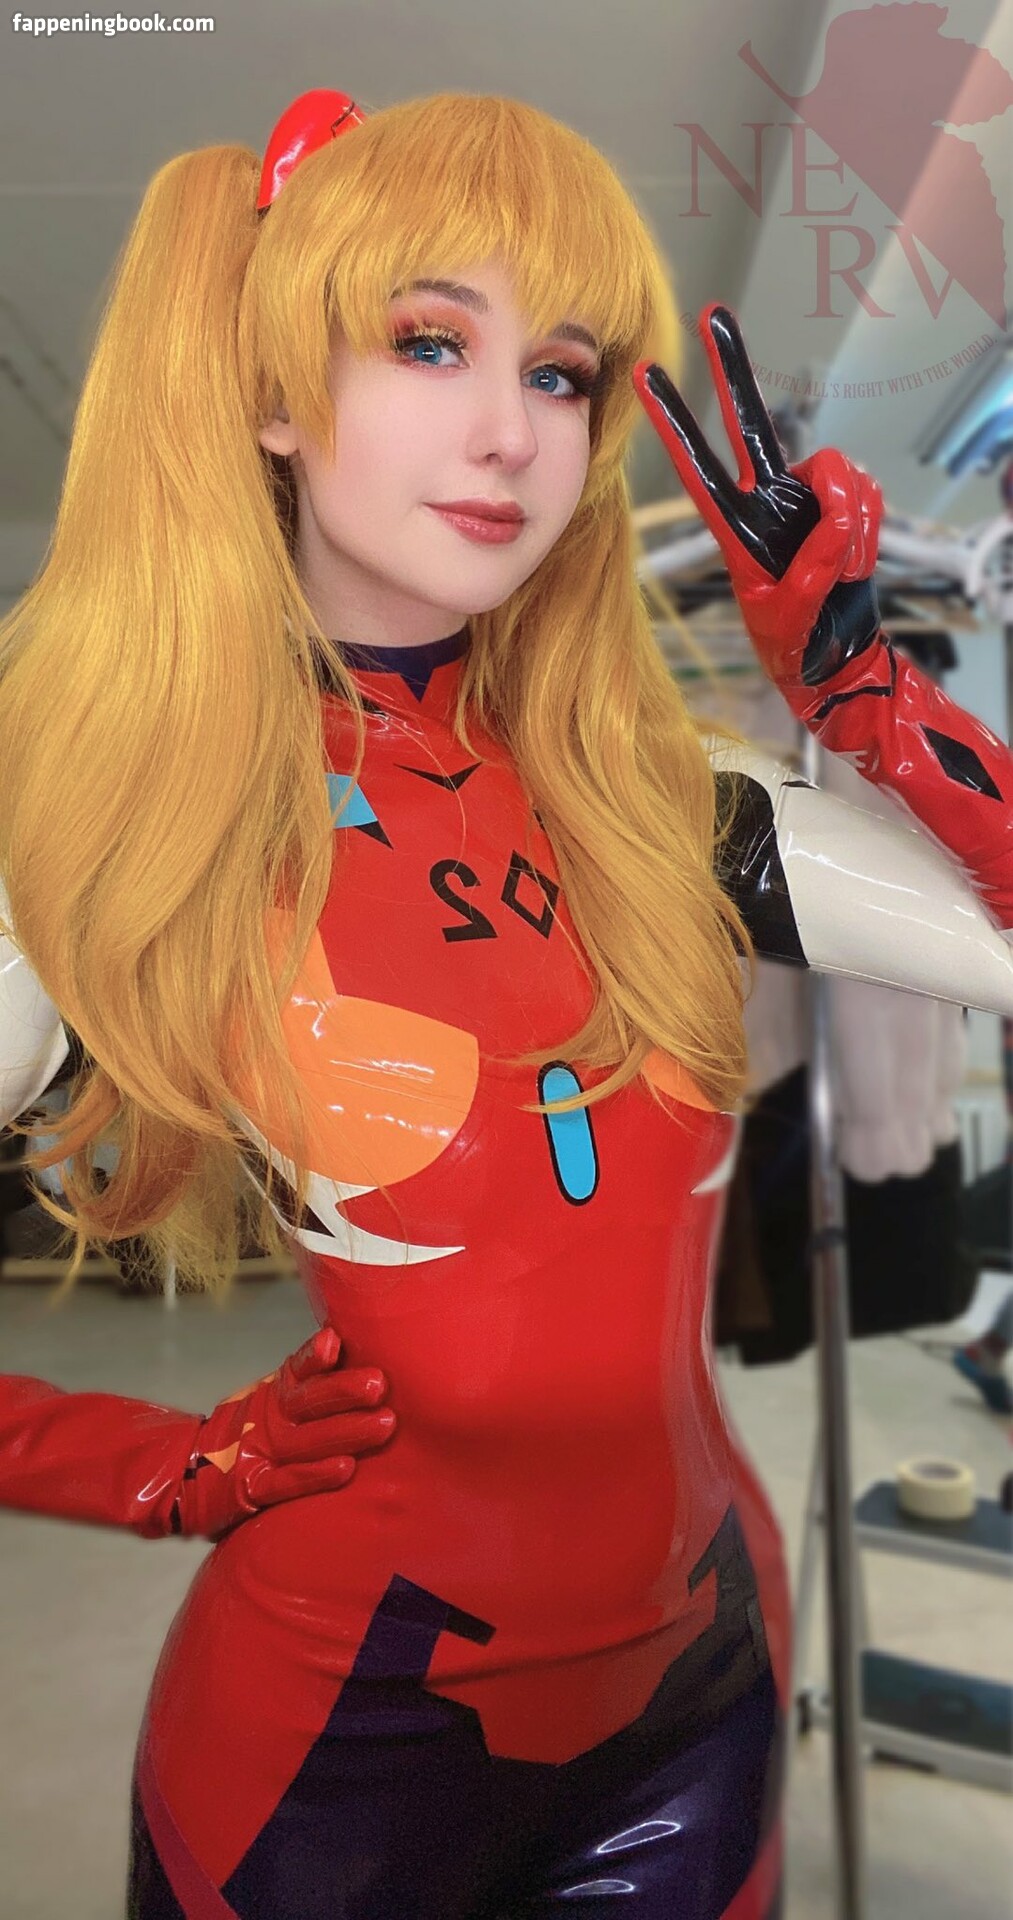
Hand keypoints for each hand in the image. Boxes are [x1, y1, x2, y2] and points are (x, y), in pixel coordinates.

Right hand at [171, 1326, 394, 1539]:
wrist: (187, 1472)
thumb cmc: (249, 1432)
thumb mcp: (273, 1398)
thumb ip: (310, 1381)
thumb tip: (353, 1349)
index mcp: (275, 1393)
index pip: (297, 1370)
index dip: (314, 1356)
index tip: (334, 1342)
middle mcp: (269, 1418)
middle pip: (307, 1401)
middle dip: (344, 1391)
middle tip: (379, 1384)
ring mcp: (260, 1452)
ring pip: (306, 1441)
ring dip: (346, 1432)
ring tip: (385, 1424)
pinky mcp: (254, 1488)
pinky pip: (287, 1483)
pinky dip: (314, 1475)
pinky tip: (345, 1468)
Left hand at [633, 305, 884, 699]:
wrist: (838, 658)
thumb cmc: (797, 644)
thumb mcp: (795, 614)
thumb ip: (816, 565)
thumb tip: (837, 512)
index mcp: (736, 531)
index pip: (697, 468)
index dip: (673, 424)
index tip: (645, 378)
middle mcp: (768, 503)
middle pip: (750, 425)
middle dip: (732, 370)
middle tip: (712, 315)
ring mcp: (807, 500)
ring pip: (836, 473)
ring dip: (849, 522)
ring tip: (842, 570)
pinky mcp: (845, 504)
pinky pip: (863, 494)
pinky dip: (867, 528)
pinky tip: (856, 561)